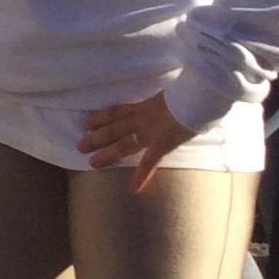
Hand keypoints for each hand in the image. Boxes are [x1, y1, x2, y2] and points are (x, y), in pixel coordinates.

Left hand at [81, 90, 196, 192]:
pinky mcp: (163, 143)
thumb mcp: (174, 91)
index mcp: (147, 104)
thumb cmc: (194, 89)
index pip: (118, 111)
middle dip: (97, 137)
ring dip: (108, 154)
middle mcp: (144, 117)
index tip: (88, 123)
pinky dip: (141, 177)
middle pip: (115, 128)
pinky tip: (133, 190)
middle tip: (80, 146)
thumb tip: (176, 100)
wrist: (199, 93)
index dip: (102, 117)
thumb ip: (170, 99)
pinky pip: (149, 162)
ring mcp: (151, 131)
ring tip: (92, 163)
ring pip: (123, 143)